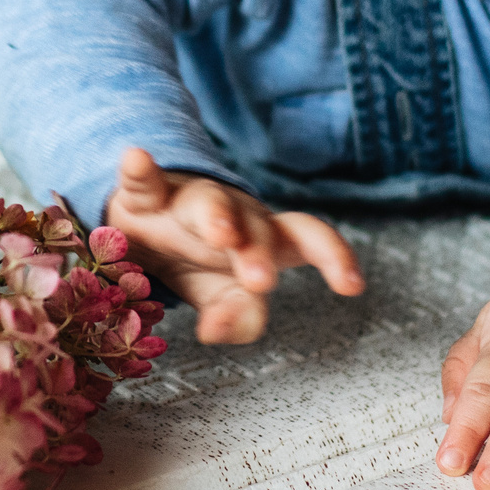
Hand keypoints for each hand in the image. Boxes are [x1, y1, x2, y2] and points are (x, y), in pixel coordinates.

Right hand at [104, 148, 364, 343]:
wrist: (150, 225)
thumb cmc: (200, 262)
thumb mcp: (222, 296)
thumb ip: (236, 315)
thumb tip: (217, 332)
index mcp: (265, 238)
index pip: (309, 240)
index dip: (336, 257)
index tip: (352, 286)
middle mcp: (235, 212)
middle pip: (256, 224)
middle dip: (260, 252)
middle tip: (261, 282)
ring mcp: (190, 200)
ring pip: (207, 200)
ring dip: (216, 216)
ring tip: (220, 232)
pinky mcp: (146, 195)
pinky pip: (145, 182)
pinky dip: (140, 170)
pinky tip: (137, 158)